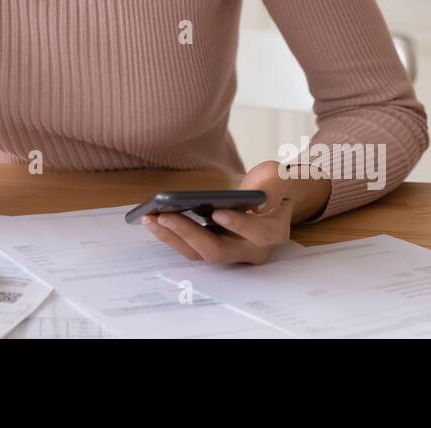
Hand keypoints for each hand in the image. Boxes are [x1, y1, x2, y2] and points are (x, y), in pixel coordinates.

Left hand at [141, 160, 329, 264]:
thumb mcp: (279, 177)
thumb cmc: (275, 185)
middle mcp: (252, 250)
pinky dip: (171, 235)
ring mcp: (232, 253)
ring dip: (173, 237)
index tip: (217, 212)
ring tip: (151, 217)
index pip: (258, 233)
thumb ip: (274, 186)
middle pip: (219, 251)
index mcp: (274, 231)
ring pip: (200, 254)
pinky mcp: (214, 249)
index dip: (239, 225)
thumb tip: (261, 200)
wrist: (272, 197)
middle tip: (165, 215)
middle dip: (190, 234)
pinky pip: (191, 248)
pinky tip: (153, 219)